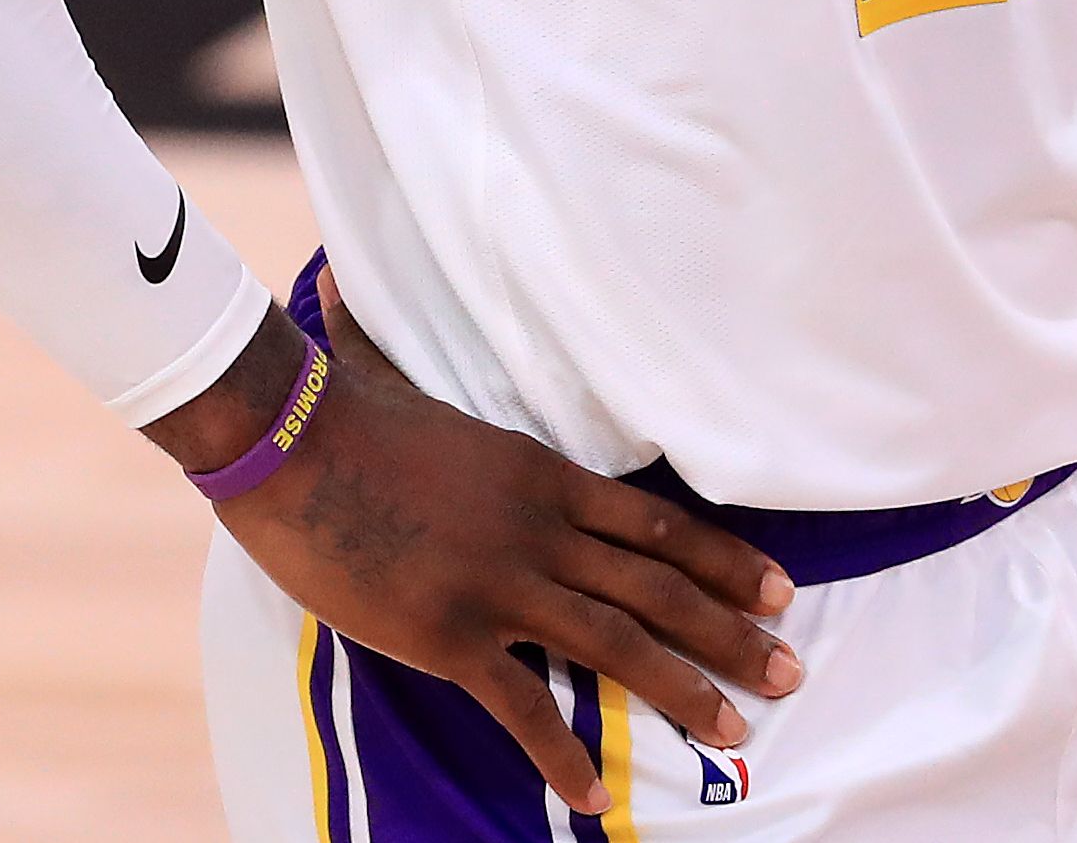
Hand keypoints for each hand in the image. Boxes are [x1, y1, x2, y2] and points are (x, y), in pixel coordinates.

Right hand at [156, 272, 801, 816]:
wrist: (287, 439)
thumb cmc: (341, 407)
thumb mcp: (402, 377)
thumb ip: (399, 345)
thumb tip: (347, 283)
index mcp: (545, 474)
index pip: (658, 525)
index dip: (724, 561)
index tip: (778, 589)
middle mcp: (542, 530)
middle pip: (658, 590)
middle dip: (731, 635)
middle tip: (790, 674)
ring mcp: (501, 584)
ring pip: (616, 645)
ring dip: (681, 692)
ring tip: (732, 732)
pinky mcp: (450, 633)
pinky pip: (521, 708)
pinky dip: (561, 757)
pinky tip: (595, 797)